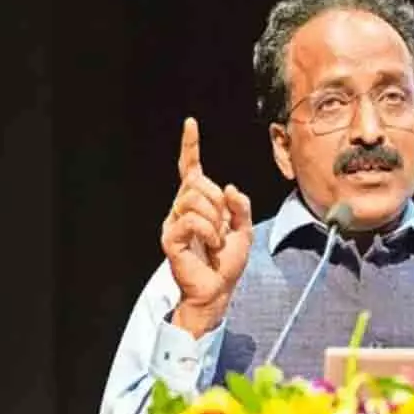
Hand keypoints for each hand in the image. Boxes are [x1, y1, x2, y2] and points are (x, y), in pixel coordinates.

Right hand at [160, 117, 252, 337]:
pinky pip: (192, 220)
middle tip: (223, 228)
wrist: (219, 289)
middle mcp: (182, 208)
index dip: (190, 146)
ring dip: (216, 221)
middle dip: (219, 203)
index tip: (190, 124)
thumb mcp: (244, 229)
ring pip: (196, 199)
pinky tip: (211, 246)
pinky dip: (209, 232)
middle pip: (199, 183)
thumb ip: (240, 206)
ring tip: (217, 241)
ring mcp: (174, 222)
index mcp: (198, 203)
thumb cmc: (227, 262)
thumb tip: (229, 187)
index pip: (191, 169)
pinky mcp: (170, 237)